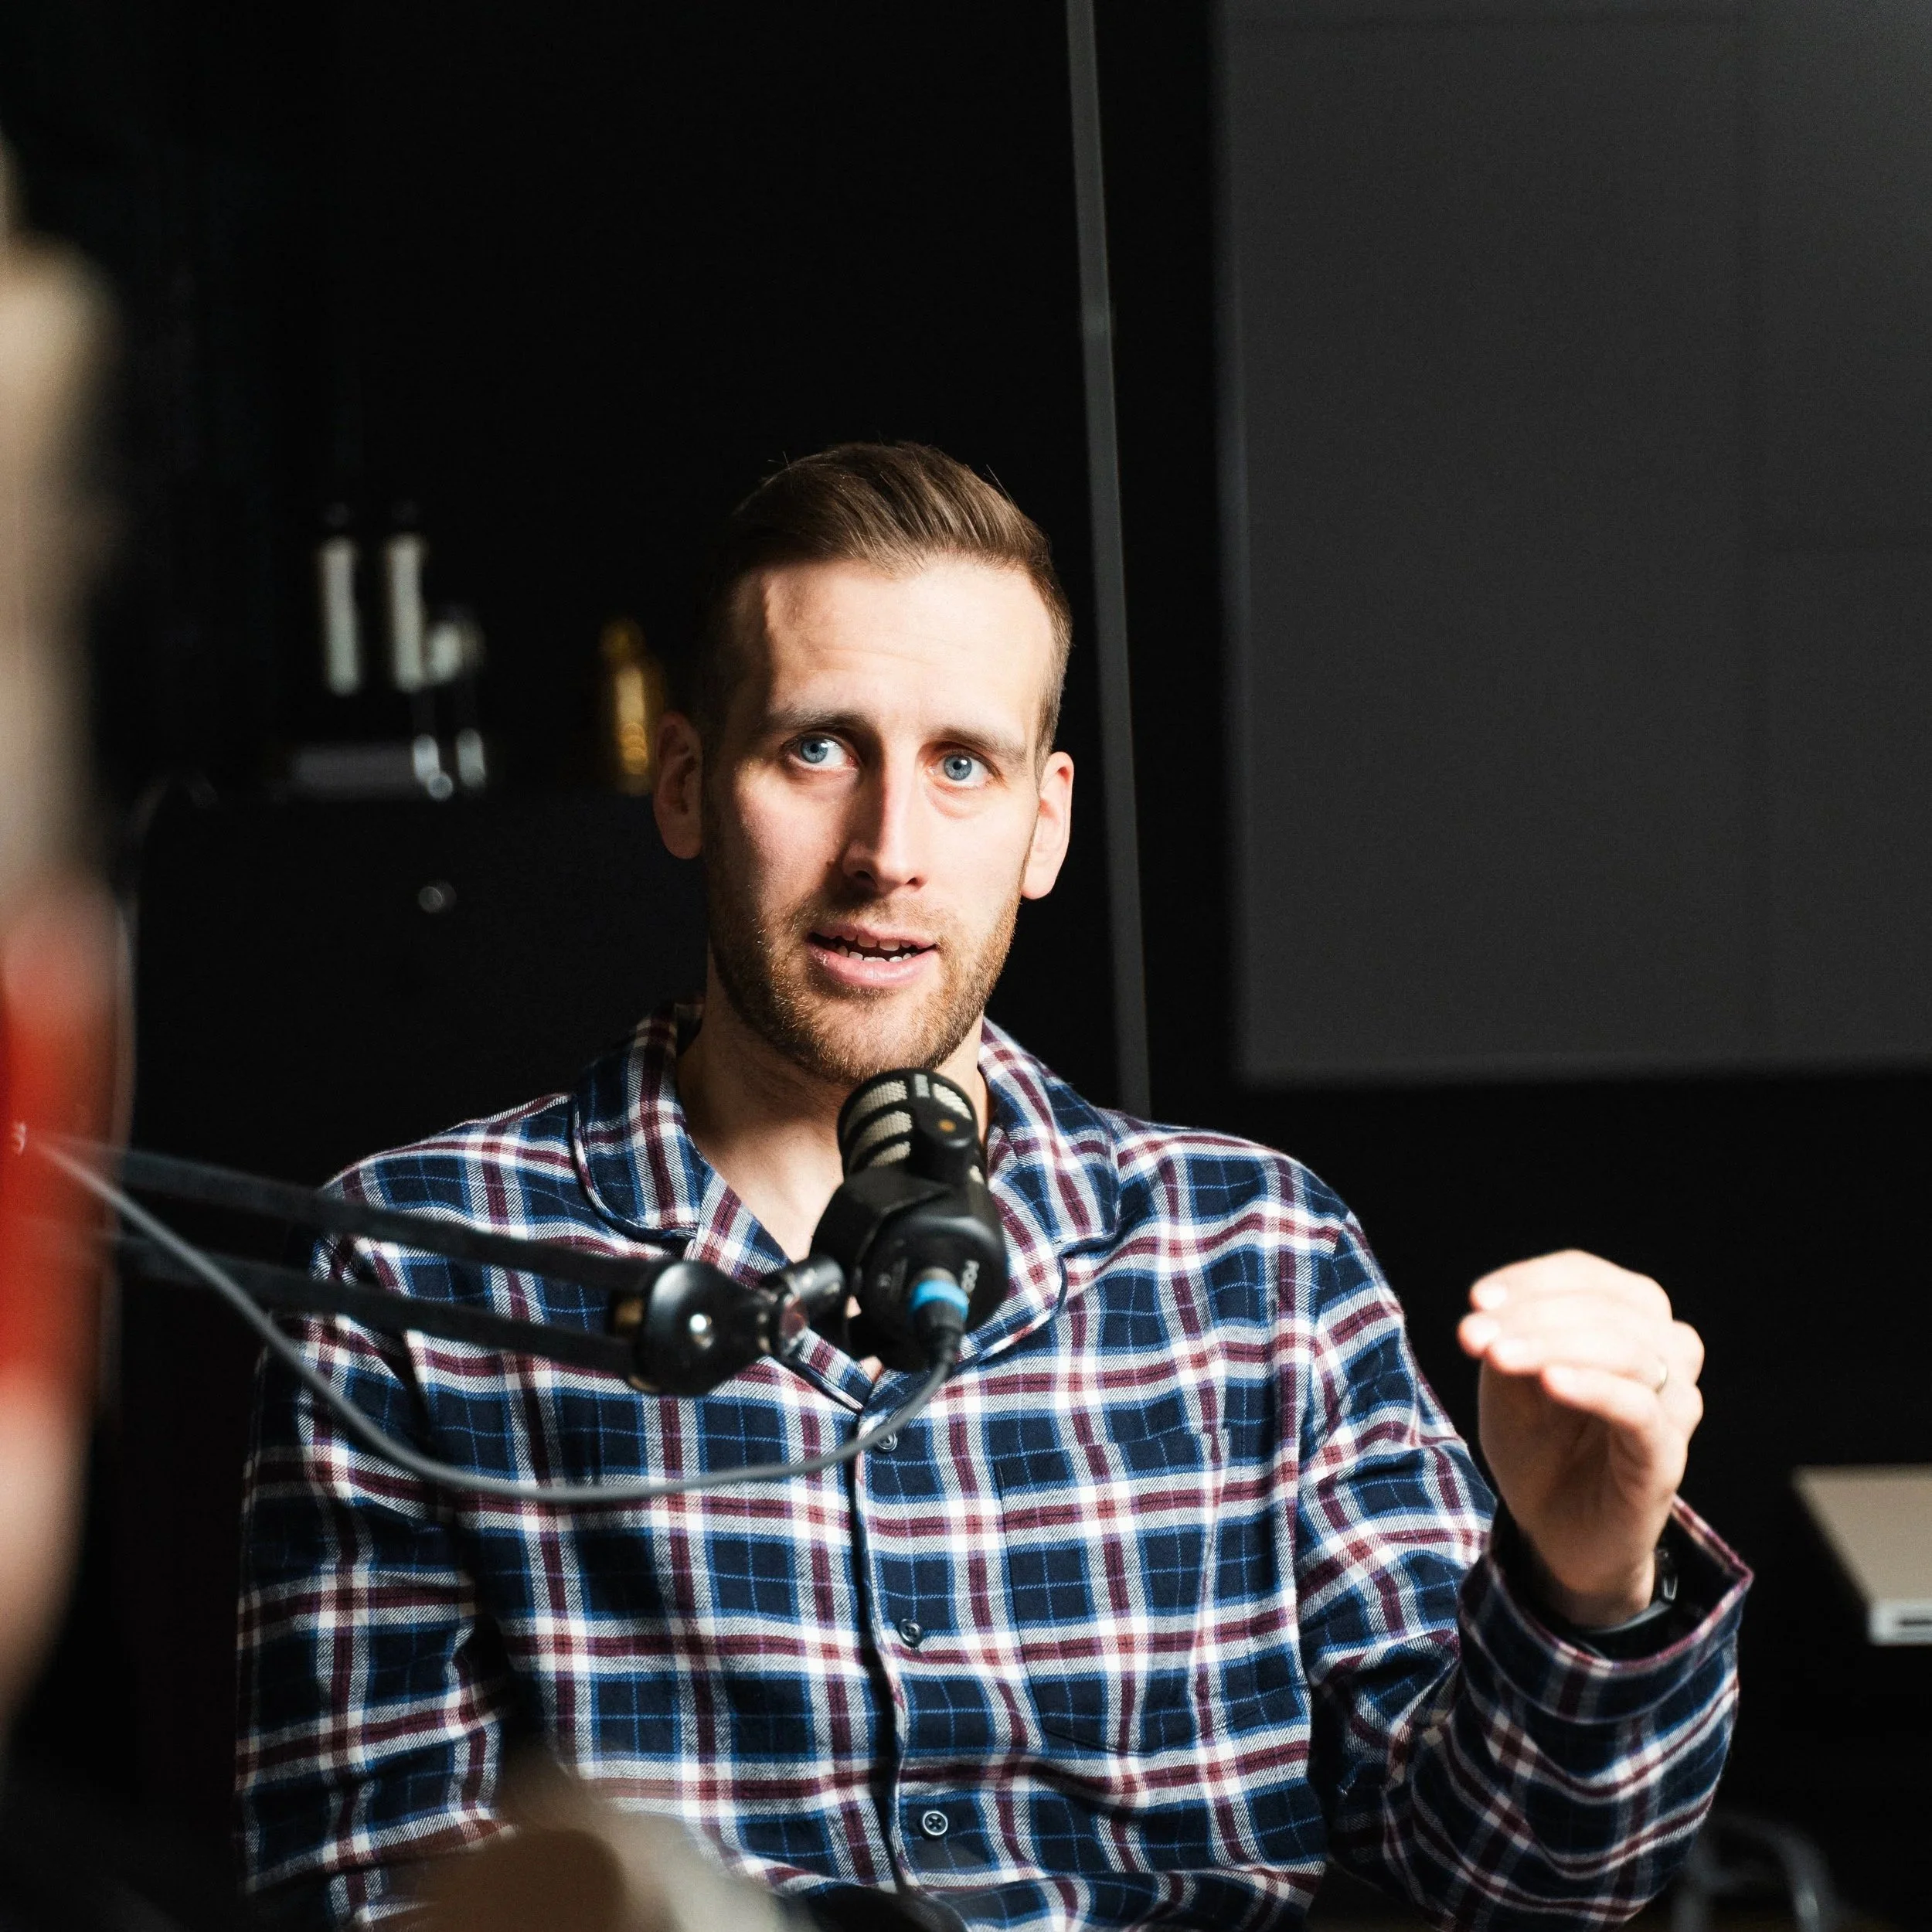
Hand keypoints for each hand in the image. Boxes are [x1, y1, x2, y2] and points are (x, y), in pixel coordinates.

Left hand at [1457, 1251, 1704, 1626]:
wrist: (1555, 1532)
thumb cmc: (1538, 1444)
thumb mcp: (1509, 1381)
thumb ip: (1507, 1340)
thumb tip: (1487, 1311)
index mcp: (1630, 1321)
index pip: (1588, 1276)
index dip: (1532, 1279)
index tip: (1476, 1299)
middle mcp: (1666, 1354)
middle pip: (1611, 1308)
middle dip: (1534, 1313)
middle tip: (1473, 1334)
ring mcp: (1673, 1406)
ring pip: (1629, 1351)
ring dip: (1554, 1344)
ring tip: (1498, 1355)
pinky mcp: (1667, 1456)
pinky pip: (1641, 1409)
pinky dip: (1594, 1386)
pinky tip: (1550, 1382)